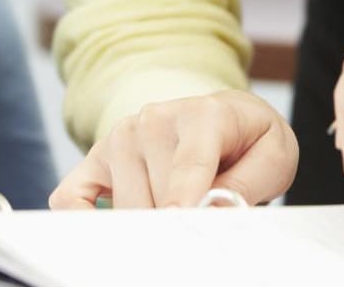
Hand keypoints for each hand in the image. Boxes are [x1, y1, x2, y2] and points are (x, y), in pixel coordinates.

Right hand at [48, 89, 296, 208]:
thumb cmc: (249, 141)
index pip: (190, 165)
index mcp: (204, 114)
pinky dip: (80, 221)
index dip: (185, 202)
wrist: (224, 118)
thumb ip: (247, 185)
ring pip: (124, 209)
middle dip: (179, 224)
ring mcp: (120, 137)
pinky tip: (109, 230)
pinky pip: (69, 199)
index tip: (181, 223)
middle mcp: (154, 119)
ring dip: (149, 223)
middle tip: (201, 224)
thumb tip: (213, 213)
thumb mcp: (274, 157)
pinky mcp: (95, 158)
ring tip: (178, 210)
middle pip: (159, 198)